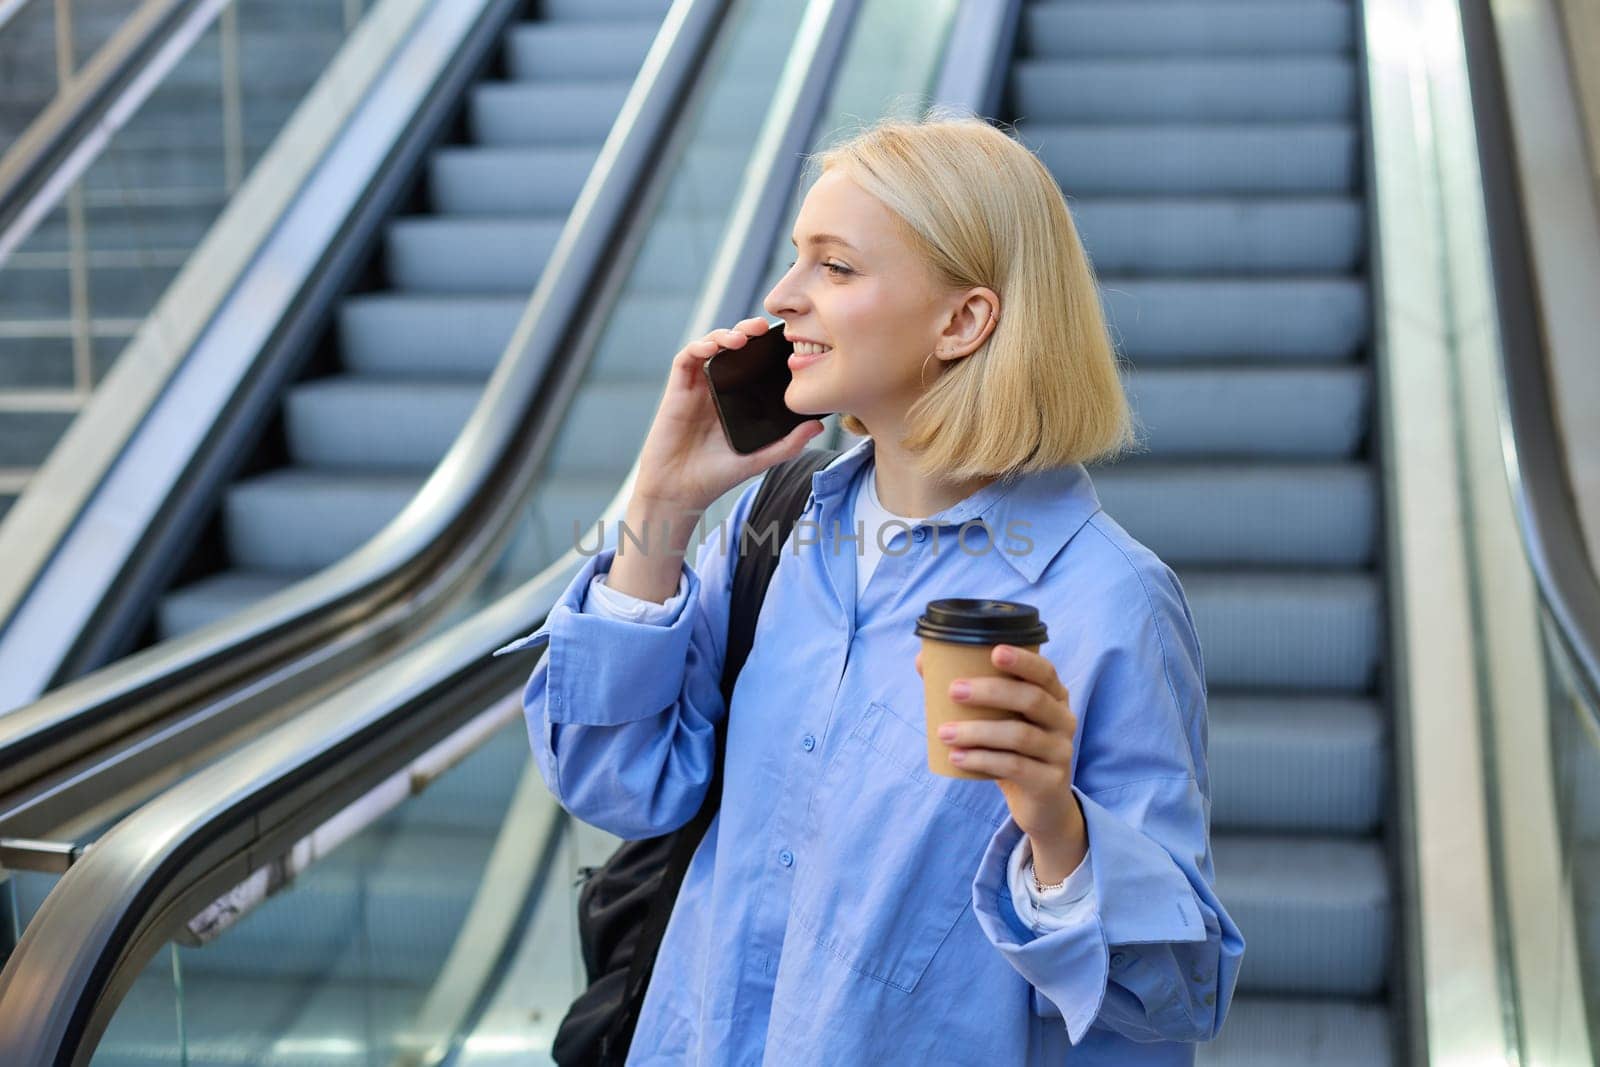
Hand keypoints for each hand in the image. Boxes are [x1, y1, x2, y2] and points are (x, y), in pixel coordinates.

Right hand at [633, 316, 825, 511]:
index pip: (754, 364)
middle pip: (734, 348)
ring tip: (742, 337)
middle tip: (765, 327)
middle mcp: (718, 388)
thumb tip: (818, 426)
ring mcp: (698, 387)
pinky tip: (712, 347)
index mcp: (738, 399)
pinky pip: (686, 359)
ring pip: (710, 346)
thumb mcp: (758, 459)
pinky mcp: (677, 389)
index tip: (786, 340)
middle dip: (748, 331)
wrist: (679, 491)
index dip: (767, 348)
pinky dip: (699, 346)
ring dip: (725, 334)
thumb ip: (787, 444)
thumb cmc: (715, 476)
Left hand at [915, 644, 1084, 872]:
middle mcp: (1063, 720)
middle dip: (991, 691)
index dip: (1023, 661)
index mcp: (1054, 697)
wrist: (1040, 802)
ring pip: (1020, 735)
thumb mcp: (999, 719)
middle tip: (954, 691)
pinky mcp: (1050, 781)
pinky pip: (1015, 767)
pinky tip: (957, 758)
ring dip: (978, 731)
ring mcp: (1060, 751)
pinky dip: (982, 760)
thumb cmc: (1012, 748)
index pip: (1045, 672)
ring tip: (944, 733)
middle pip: (1032, 699)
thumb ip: (968, 691)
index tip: (994, 652)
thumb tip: (922, 662)